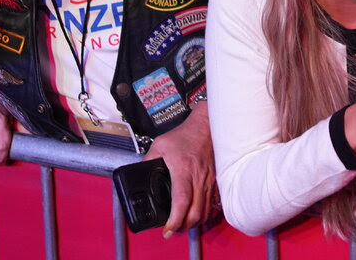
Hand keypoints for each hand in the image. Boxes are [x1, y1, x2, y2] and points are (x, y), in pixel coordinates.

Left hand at [145, 102, 217, 235]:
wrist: (206, 126)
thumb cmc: (186, 134)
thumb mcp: (160, 144)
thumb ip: (148, 160)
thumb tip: (139, 174)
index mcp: (183, 170)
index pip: (181, 202)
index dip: (174, 220)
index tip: (167, 229)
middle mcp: (198, 178)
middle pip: (195, 213)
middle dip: (183, 227)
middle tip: (173, 229)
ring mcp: (209, 180)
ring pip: (205, 211)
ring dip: (194, 222)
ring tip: (183, 223)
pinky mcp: (216, 180)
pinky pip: (214, 203)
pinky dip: (206, 213)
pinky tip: (198, 213)